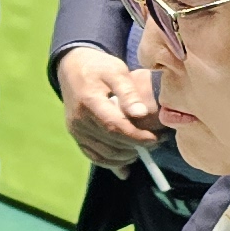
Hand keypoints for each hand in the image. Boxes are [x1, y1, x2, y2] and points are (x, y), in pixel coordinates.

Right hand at [55, 44, 160, 167]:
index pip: (115, 127)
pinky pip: (94, 156)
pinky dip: (111, 163)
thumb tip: (142, 114)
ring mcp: (75, 130)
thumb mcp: (117, 71)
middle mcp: (79, 119)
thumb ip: (129, 93)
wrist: (72, 68)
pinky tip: (127, 163)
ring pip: (103, 154)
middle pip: (111, 143)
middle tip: (157, 141)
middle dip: (137, 147)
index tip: (156, 138)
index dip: (137, 137)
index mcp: (89, 102)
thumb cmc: (99, 67)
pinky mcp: (76, 135)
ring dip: (126, 156)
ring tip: (144, 148)